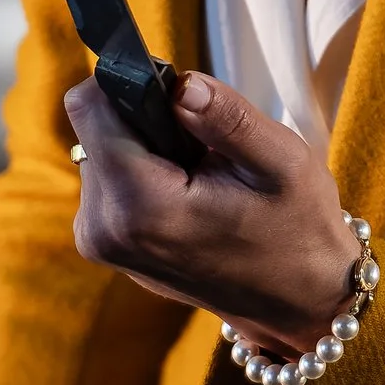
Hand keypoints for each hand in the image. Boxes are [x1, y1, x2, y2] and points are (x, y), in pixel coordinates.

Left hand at [65, 69, 358, 352]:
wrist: (295, 302)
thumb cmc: (295, 231)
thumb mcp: (281, 162)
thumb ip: (226, 117)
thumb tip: (179, 83)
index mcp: (140, 206)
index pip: (88, 107)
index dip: (129, 81)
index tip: (175, 92)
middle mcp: (104, 228)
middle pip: (95, 126)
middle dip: (145, 119)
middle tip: (204, 147)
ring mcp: (100, 241)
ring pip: (101, 149)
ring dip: (146, 146)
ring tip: (202, 175)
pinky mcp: (105, 244)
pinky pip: (108, 178)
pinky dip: (143, 171)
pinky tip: (188, 193)